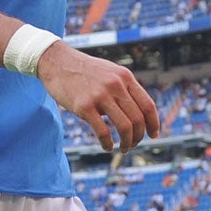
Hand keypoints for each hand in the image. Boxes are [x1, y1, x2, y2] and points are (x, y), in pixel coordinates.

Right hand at [35, 42, 159, 151]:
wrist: (56, 61)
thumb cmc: (84, 70)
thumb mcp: (110, 72)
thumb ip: (123, 88)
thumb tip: (136, 112)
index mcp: (125, 77)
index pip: (148, 105)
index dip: (154, 123)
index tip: (154, 135)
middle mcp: (116, 85)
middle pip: (137, 119)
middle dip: (138, 137)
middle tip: (133, 144)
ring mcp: (100, 95)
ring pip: (124, 127)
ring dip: (127, 143)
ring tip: (123, 148)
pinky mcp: (84, 106)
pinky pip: (103, 131)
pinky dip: (108, 143)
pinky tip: (107, 147)